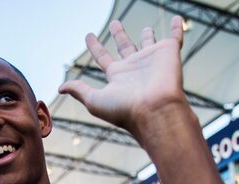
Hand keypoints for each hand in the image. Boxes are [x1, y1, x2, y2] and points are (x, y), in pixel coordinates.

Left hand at [59, 16, 186, 137]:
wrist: (156, 110)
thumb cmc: (126, 109)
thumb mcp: (95, 100)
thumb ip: (80, 90)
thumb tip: (60, 88)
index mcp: (118, 76)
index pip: (104, 58)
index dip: (95, 46)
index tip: (89, 35)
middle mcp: (135, 67)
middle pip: (125, 47)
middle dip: (119, 35)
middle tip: (115, 24)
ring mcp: (152, 59)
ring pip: (149, 42)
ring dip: (148, 35)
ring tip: (146, 28)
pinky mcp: (169, 53)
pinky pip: (174, 36)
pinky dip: (177, 27)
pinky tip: (178, 18)